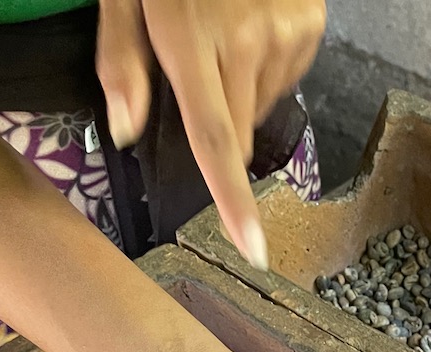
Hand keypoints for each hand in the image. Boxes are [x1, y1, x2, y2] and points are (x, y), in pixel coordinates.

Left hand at [96, 0, 325, 269]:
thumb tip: (126, 131)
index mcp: (189, 41)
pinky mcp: (311, 24)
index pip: (215, 138)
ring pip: (262, 102)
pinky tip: (250, 26)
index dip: (233, 199)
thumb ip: (120, 60)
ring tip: (223, 34)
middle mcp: (245, 43)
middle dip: (216, 120)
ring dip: (241, 88)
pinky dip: (265, 64)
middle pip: (238, 129)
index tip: (252, 248)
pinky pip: (286, 73)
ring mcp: (286, 33)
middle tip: (195, 70)